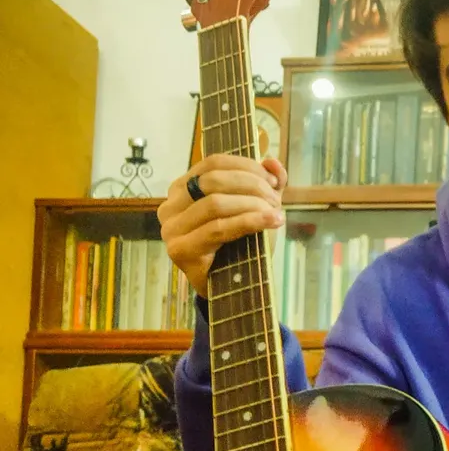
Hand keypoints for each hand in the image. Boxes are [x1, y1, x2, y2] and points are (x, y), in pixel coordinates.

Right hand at [158, 154, 287, 296]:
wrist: (232, 288)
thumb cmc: (240, 245)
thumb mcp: (255, 208)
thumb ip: (264, 184)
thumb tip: (272, 162)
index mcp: (182, 189)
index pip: (213, 163)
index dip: (246, 166)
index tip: (273, 180)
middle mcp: (170, 206)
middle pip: (213, 180)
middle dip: (252, 186)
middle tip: (276, 200)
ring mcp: (171, 229)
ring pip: (215, 203)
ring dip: (252, 204)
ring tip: (275, 213)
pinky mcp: (180, 250)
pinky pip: (218, 229)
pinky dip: (249, 222)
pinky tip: (271, 222)